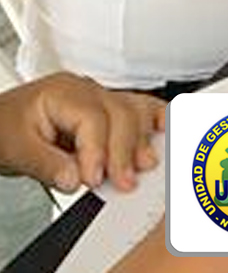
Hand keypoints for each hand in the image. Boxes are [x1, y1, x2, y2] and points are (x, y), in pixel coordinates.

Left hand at [0, 75, 162, 192]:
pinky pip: (140, 109)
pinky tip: (167, 131)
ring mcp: (100, 98)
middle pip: (121, 113)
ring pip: (136, 110)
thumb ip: (46, 164)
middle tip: (123, 182)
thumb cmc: (4, 129)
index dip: (98, 151)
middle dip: (125, 151)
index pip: (92, 119)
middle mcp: (86, 91)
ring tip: (144, 166)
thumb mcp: (15, 149)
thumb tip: (75, 178)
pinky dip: (157, 120)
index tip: (93, 179)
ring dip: (143, 141)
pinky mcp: (109, 111)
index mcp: (62, 93)